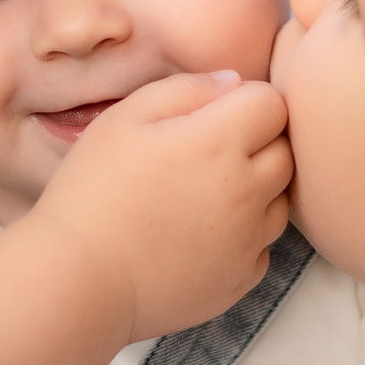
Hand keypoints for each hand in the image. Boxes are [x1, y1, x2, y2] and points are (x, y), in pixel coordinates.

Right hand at [30, 71, 290, 342]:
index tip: (214, 116)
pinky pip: (262, 246)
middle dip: (258, 143)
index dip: (246, 102)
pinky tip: (198, 235)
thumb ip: (187, 88)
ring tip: (201, 197)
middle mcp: (248, 191)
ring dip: (255, 191)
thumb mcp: (126, 118)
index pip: (273, 103)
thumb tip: (233, 84)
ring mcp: (249, 241)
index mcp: (220, 142)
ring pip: (279, 200)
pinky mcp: (241, 280)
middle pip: (285, 151)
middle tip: (206, 154)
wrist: (78, 278)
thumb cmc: (92, 191)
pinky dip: (243, 236)